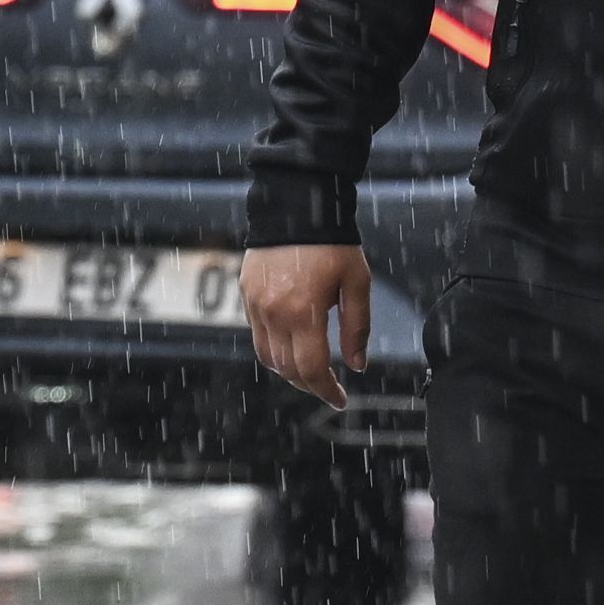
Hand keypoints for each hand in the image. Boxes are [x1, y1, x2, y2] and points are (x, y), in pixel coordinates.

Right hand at [244, 243, 372, 409]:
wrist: (297, 205)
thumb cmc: (332, 243)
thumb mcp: (357, 283)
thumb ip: (357, 327)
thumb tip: (357, 364)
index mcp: (304, 313)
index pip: (312, 369)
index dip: (327, 391)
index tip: (340, 399)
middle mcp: (274, 313)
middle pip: (288, 369)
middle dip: (310, 385)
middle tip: (328, 388)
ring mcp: (256, 305)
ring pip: (267, 356)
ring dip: (289, 371)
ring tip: (309, 370)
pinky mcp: (246, 294)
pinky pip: (257, 334)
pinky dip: (274, 348)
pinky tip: (291, 343)